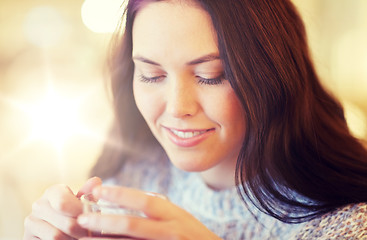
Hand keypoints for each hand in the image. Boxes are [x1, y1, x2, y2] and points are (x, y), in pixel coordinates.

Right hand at [23, 177, 101, 239]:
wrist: (57, 229)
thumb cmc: (73, 214)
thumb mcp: (82, 204)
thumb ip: (89, 194)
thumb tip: (96, 181)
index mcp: (54, 191)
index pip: (63, 202)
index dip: (80, 213)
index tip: (91, 219)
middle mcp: (39, 204)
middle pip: (66, 222)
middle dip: (81, 230)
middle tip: (90, 233)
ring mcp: (31, 221)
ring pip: (57, 236)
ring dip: (73, 238)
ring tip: (82, 238)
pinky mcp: (27, 236)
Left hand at [77, 186, 221, 239]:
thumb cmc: (192, 236)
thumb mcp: (179, 217)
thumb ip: (158, 209)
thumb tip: (126, 198)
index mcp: (175, 214)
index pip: (144, 201)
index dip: (120, 194)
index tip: (98, 191)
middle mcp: (172, 230)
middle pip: (133, 224)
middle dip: (105, 220)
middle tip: (82, 217)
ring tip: (83, 237)